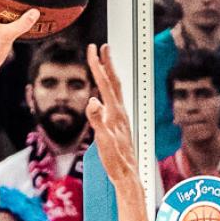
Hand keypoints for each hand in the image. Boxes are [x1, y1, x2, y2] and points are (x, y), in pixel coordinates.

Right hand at [84, 44, 139, 183]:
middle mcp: (120, 112)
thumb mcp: (103, 141)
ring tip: (105, 63)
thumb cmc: (115, 160)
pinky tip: (105, 93)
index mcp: (115, 113)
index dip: (97, 65)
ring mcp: (121, 118)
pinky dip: (109, 90)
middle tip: (103, 47)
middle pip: (114, 82)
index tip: (92, 49)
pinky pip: (114, 100)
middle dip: (108, 63)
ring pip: (116, 90)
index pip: (104, 83)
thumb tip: (91, 101)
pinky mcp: (120, 124)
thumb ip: (97, 121)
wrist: (127, 174)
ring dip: (110, 74)